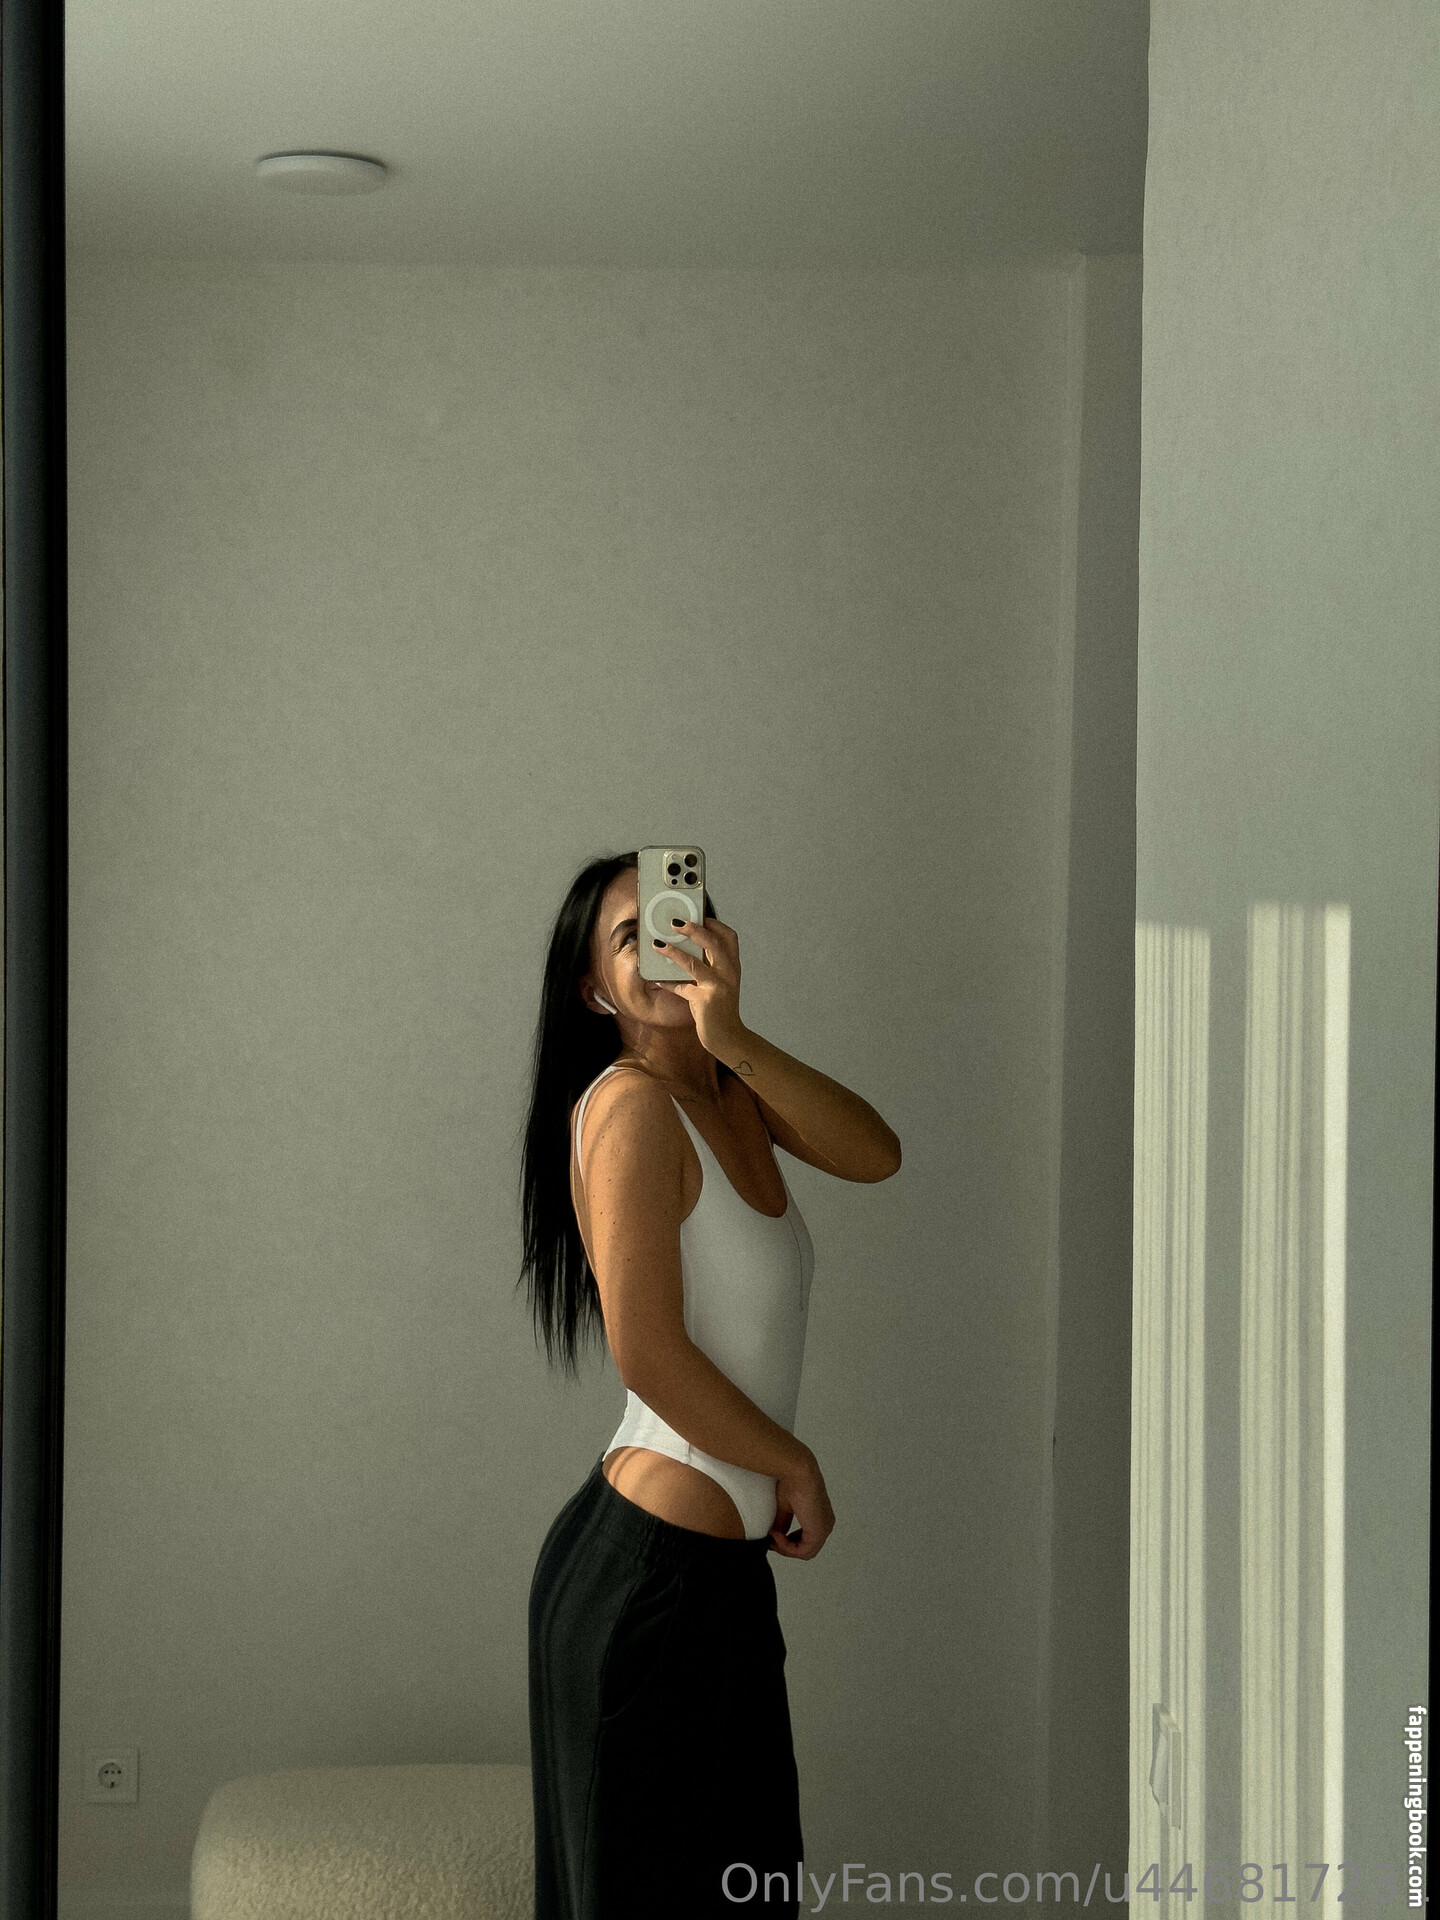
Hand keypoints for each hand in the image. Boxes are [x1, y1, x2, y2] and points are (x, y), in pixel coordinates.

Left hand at [653, 916, 747, 1059]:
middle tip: (675, 922)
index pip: (729, 937)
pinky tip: (654, 978)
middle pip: (714, 943)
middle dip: (694, 929)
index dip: (714, 923)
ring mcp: (717, 987)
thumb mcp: (720, 985)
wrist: (728, 1038)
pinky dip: (666, 981)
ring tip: (657, 944)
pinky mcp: (704, 1001)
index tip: (699, 916)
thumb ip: (707, 969)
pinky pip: (680, 987)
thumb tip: (682, 952)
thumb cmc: (721, 1010)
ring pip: (694, 963)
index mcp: (733, 967)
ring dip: (673, 952)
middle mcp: (729, 974)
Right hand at [768, 1450, 834, 1560]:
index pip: (807, 1540)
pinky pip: (802, 1551)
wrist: (797, 1472)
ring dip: (786, 1549)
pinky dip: (787, 1547)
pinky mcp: (818, 1533)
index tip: (773, 1536)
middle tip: (771, 1540)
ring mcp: (824, 1530)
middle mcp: (826, 1525)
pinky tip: (776, 1535)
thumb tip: (775, 1536)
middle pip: (807, 1549)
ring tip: (772, 1536)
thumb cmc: (791, 1482)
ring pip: (805, 1553)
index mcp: (821, 1517)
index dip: (789, 1542)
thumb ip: (783, 1524)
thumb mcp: (785, 1508)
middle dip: (787, 1548)